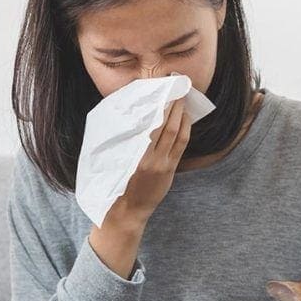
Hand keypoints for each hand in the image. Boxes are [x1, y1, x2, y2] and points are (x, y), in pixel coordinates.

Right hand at [88, 98, 189, 279]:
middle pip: (167, 125)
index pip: (152, 124)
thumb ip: (126, 140)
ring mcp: (163, 165)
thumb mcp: (114, 160)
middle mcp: (150, 159)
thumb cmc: (114, 184)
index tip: (162, 89)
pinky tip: (185, 118)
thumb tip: (133, 115)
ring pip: (177, 134)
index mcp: (134, 155)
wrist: (125, 212)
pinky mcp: (170, 170)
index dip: (160, 106)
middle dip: (173, 105)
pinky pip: (181, 145)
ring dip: (181, 114)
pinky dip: (185, 129)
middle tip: (176, 87)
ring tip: (182, 98)